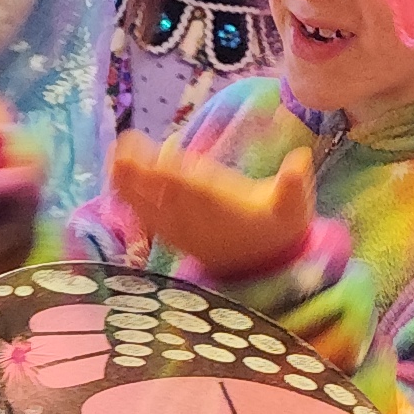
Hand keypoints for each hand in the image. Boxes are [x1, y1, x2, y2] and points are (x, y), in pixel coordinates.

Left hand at [109, 133, 314, 279]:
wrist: (264, 266)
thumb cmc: (278, 225)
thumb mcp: (294, 206)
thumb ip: (294, 184)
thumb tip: (300, 159)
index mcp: (222, 204)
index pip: (194, 187)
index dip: (176, 172)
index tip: (163, 154)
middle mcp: (196, 217)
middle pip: (163, 194)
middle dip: (142, 173)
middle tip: (122, 147)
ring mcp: (181, 227)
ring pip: (150, 204)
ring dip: (130, 183)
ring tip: (113, 156)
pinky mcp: (173, 233)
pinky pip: (147, 216)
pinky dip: (131, 199)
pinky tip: (116, 180)